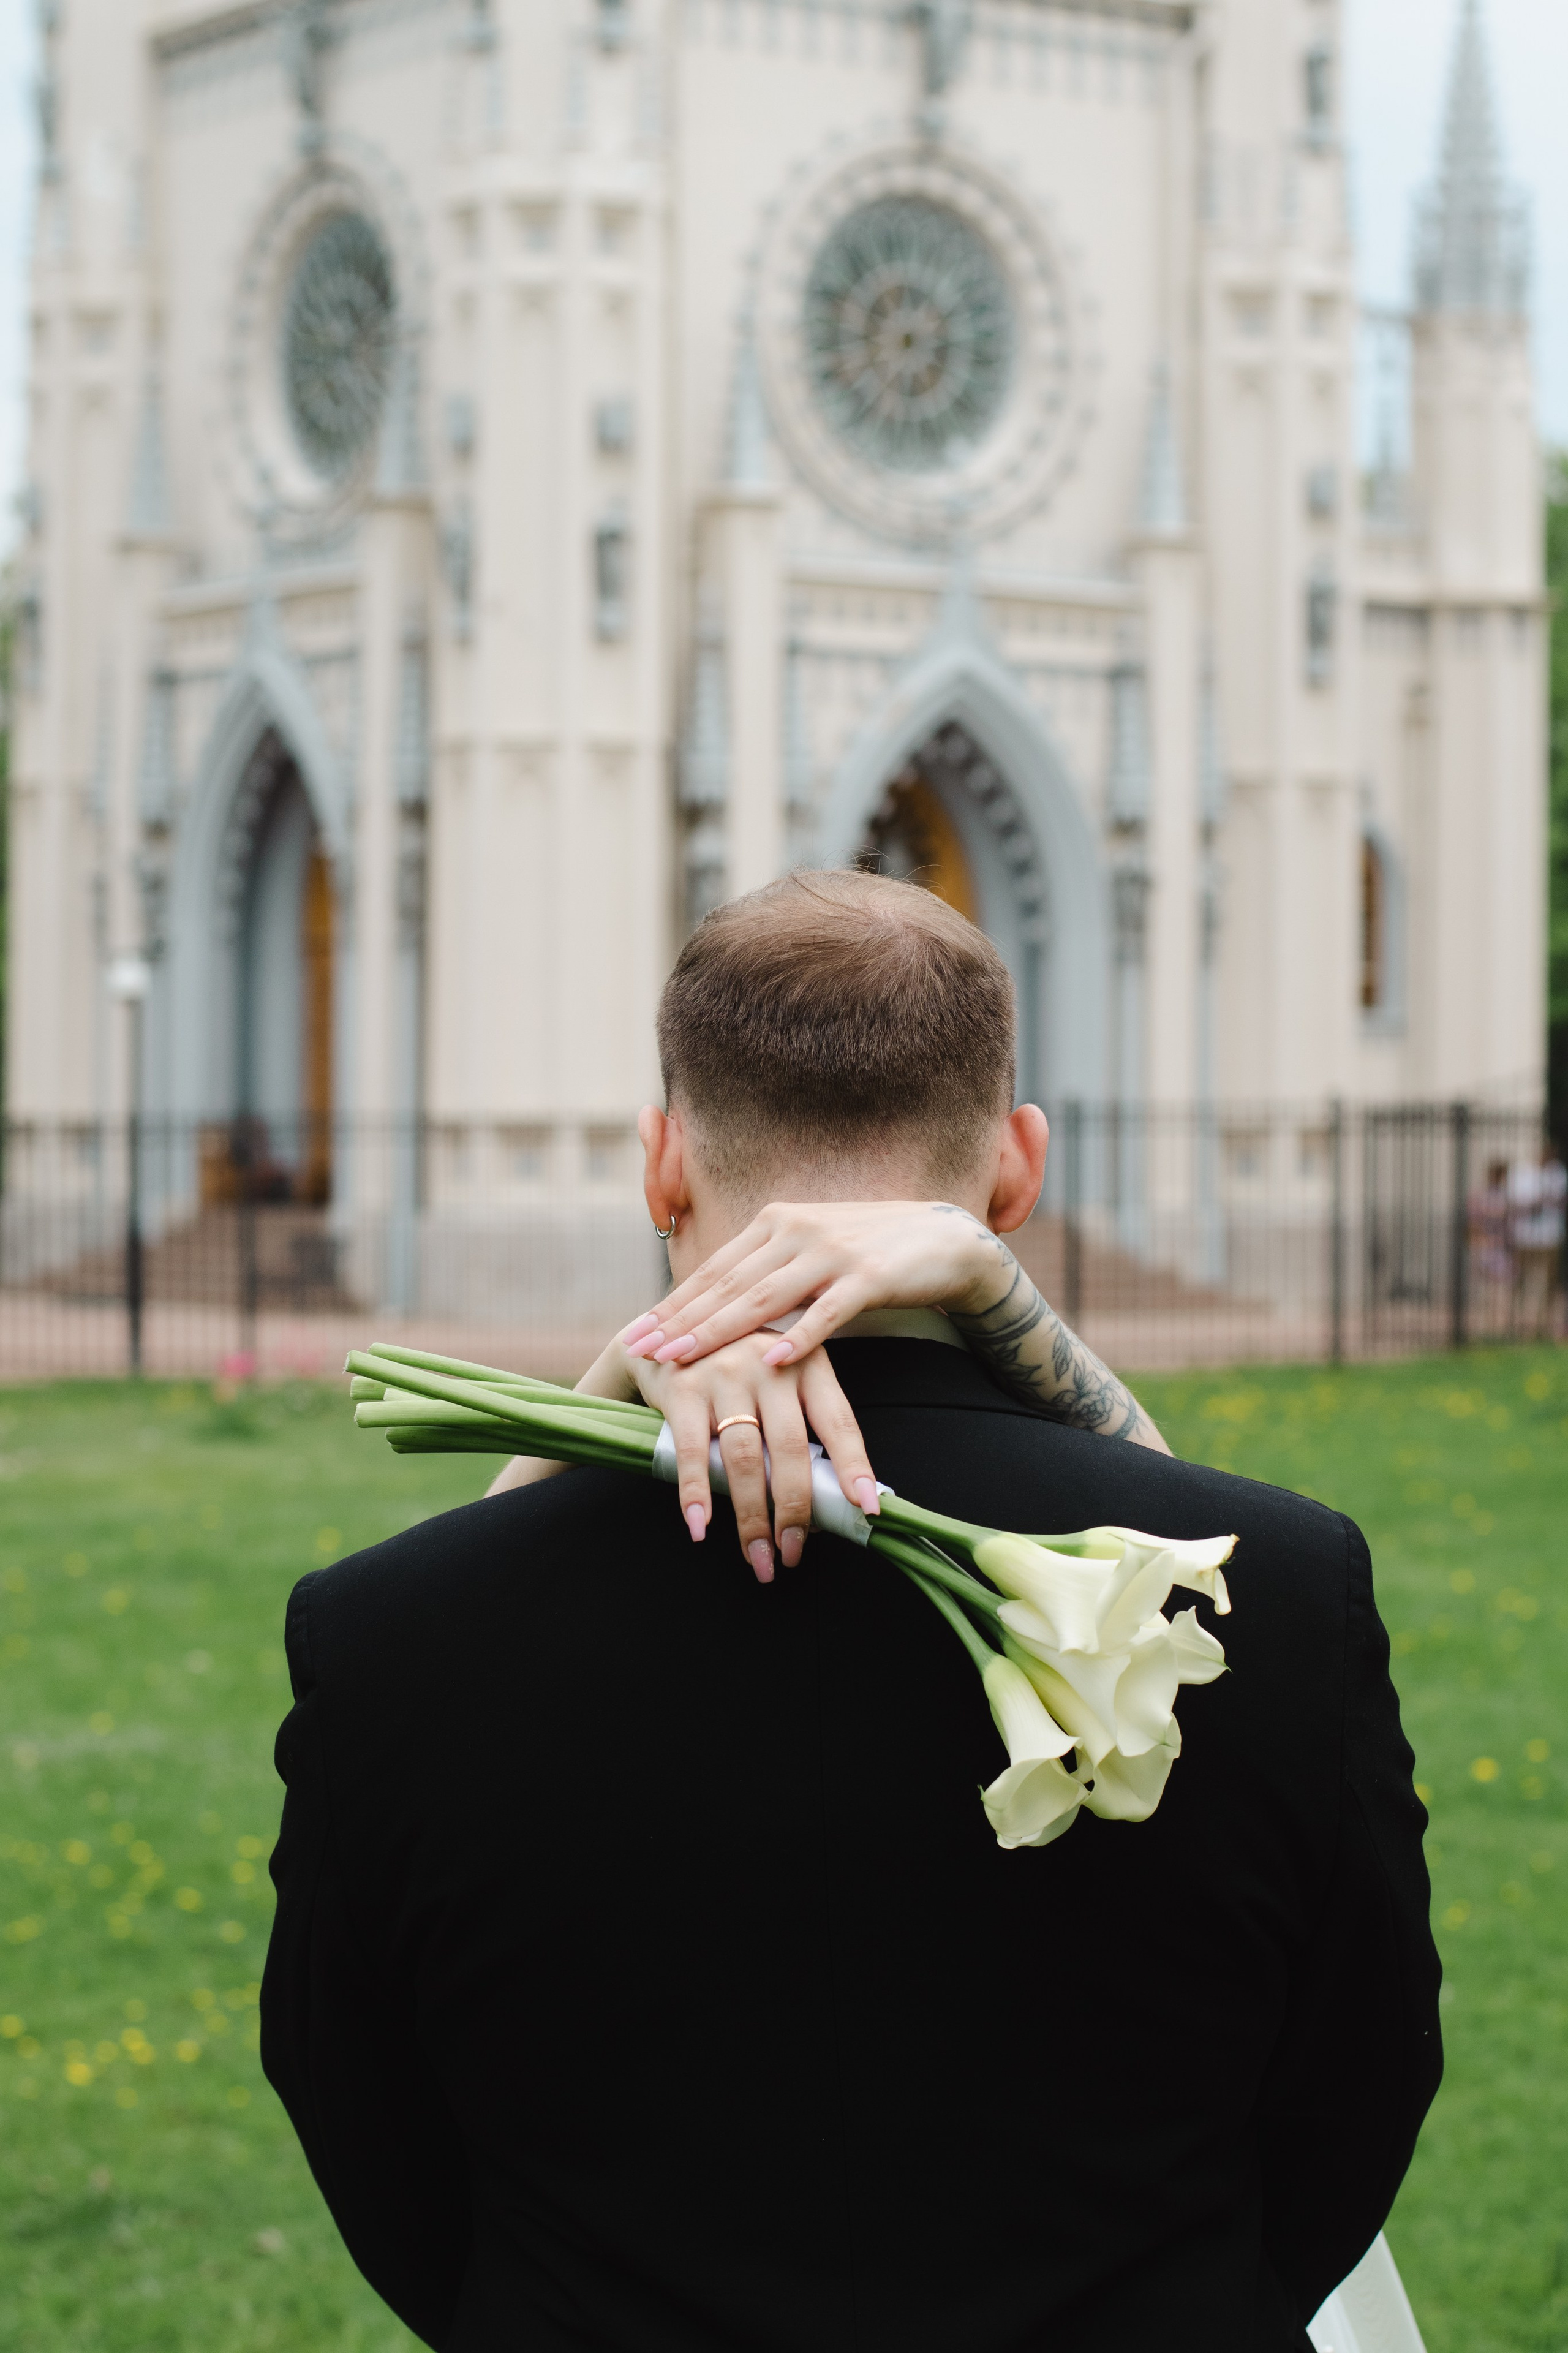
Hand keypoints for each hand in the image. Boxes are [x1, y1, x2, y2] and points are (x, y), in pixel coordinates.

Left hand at [620, 1201, 1012, 1369]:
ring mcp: (832, 1251)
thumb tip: (718, 1304)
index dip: (673, 1303)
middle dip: (680, 1321)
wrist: (945, 1238)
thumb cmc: (870, 1250)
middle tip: (641, 1350)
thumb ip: (768, 1270)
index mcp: (776, 1221)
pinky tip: (770, 1361)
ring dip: (720, 1331)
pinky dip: (799, 1338)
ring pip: (765, 1299)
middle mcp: (796, 1229)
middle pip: (728, 1285)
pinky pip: (828, 1312)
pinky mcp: (869, 1275)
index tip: (637, 1332)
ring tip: (683, 1358)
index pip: (714, 1270)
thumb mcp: (810, 1250)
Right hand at [624, 1333, 879, 1582]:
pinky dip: (697, 1493)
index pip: (839, 1422)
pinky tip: (701, 1527)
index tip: (865, 1508)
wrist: (668, 1334)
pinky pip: (692, 1451)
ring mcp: (724, 1374)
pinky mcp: (683, 1388)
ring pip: (744, 1458)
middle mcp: (770, 1364)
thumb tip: (825, 1504)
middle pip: (790, 1448)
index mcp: (807, 1364)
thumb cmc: (739, 1374)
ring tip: (757, 1556)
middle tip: (793, 1553)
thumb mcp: (781, 1383)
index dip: (854, 1466)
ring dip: (751, 1516)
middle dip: (794, 1510)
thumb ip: (802, 1428)